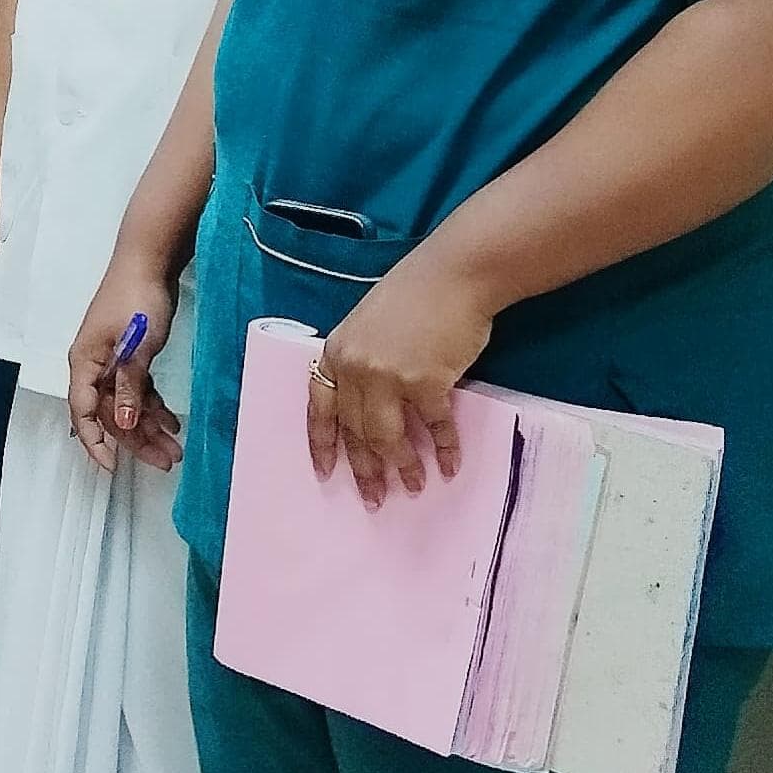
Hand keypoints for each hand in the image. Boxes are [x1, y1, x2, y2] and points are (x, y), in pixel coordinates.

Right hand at [65, 257, 184, 472]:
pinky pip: (137, 389)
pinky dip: (153, 405)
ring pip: (126, 404)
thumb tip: (121, 422)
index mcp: (84, 363)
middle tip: (166, 461)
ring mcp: (112, 360)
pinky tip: (172, 420)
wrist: (149, 262)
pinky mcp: (130, 354)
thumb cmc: (136, 298)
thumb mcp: (135, 346)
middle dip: (136, 440)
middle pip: (109, 413)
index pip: (82, 412)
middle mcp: (93, 365)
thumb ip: (127, 386)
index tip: (113, 466)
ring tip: (176, 447)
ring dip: (149, 426)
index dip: (95, 442)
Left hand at [309, 250, 492, 506]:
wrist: (454, 275)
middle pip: (355, 430)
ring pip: (388, 437)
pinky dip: (444, 449)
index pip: (319, 408)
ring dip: (402, 467)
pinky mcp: (425, 381)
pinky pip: (434, 426)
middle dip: (366, 468)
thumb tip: (374, 409)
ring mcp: (388, 376)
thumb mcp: (369, 326)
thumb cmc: (415, 296)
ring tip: (413, 487)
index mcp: (336, 352)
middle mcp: (355, 367)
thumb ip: (362, 363)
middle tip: (376, 497)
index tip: (326, 473)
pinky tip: (449, 466)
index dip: (322, 444)